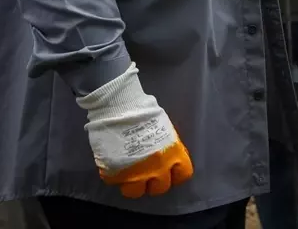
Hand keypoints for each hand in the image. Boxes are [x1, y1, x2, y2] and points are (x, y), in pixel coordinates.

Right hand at [76, 63, 193, 197]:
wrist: (119, 106)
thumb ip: (168, 146)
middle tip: (146, 171)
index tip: (169, 170)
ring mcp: (135, 174)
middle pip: (160, 188)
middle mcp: (157, 168)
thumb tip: (167, 155)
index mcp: (173, 154)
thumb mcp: (165, 128)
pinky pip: (115, 182)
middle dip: (154, 181)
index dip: (175, 173)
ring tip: (128, 172)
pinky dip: (114, 175)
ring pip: (136, 192)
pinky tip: (114, 162)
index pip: (183, 174)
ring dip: (133, 183)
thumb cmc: (144, 111)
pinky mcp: (114, 174)